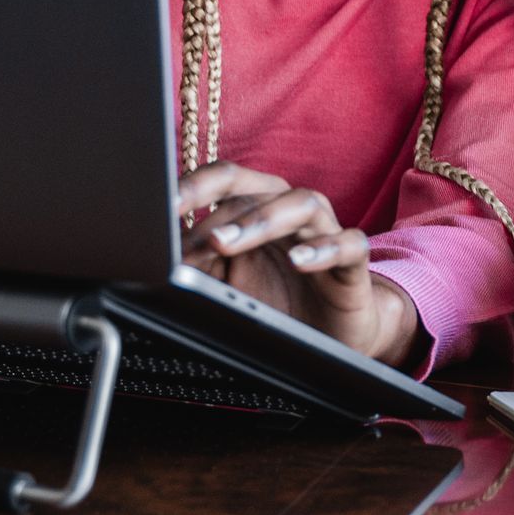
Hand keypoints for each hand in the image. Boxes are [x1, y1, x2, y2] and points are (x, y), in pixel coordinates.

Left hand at [177, 161, 419, 367]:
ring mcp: (325, 231)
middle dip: (221, 212)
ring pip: (301, 205)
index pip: (226, 181)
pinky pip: (347, 244)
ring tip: (227, 244)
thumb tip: (160, 252)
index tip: (162, 205)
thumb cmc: (277, 301)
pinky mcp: (353, 262)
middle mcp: (290, 210)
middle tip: (194, 236)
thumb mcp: (228, 284)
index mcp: (258, 206)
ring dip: (261, 221)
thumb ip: (198, 263)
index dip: (195, 187)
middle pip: (258, 189)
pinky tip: (299, 262)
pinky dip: (323, 250)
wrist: (332, 333)